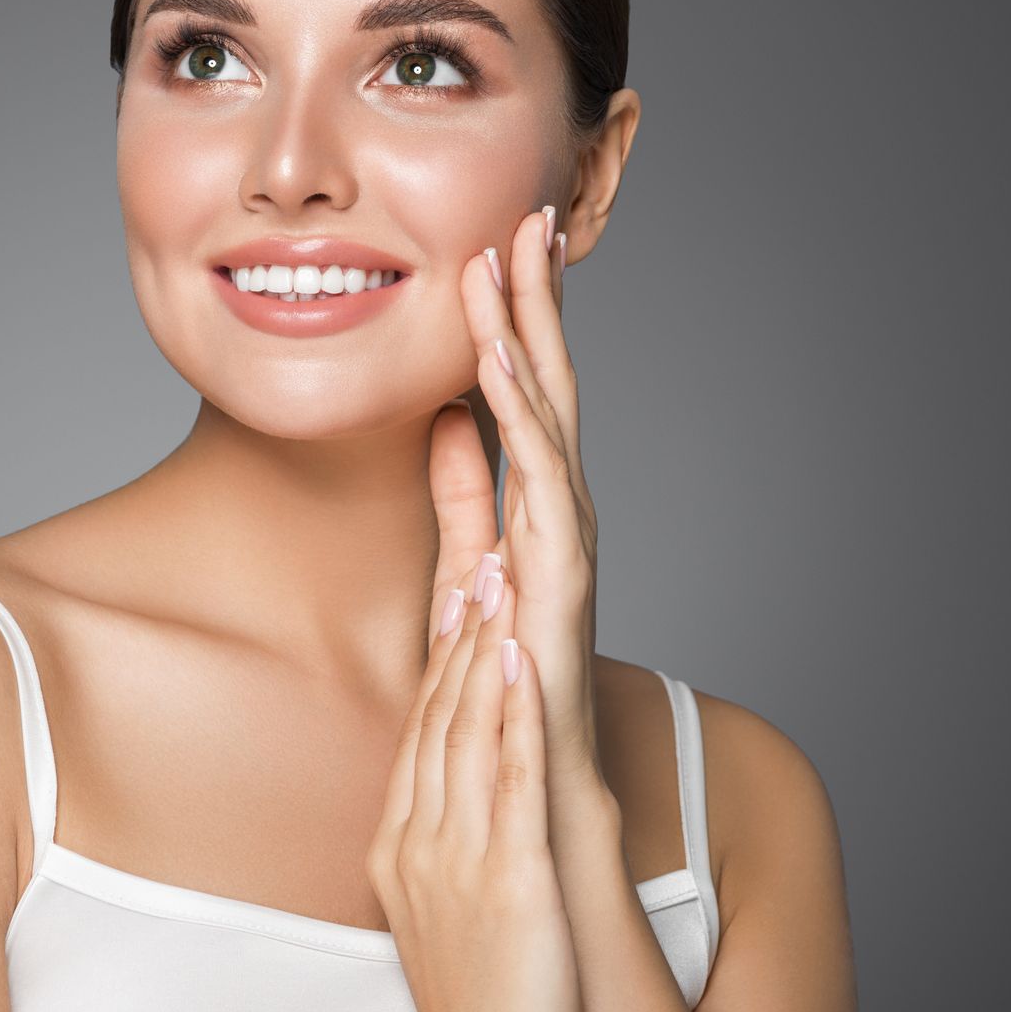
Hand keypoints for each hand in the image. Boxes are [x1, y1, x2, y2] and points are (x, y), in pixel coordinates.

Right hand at [369, 555, 580, 1011]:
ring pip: (469, 732)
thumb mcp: (438, 909)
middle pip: (438, 717)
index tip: (454, 598)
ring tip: (501, 581)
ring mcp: (461, 858)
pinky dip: (518, 711)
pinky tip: (526, 661)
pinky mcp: (511, 876)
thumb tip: (446, 795)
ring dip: (485, 649)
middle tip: (477, 559)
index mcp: (399, 847)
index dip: (440, 660)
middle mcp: (420, 843)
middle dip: (459, 634)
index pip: (419, 732)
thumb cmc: (480, 996)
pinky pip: (513, 779)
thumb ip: (439, 842)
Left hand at [434, 208, 604, 802]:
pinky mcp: (559, 581)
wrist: (538, 795)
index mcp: (536, 506)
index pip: (528, 393)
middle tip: (525, 216)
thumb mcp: (467, 567)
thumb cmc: (506, 689)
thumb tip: (444, 421)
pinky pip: (537, 484)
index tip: (503, 243)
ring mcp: (566, 543)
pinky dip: (520, 420)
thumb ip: (462, 497)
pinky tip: (497, 364)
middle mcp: (560, 513)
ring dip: (527, 337)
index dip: (517, 319)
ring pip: (548, 418)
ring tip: (509, 263)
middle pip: (549, 386)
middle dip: (536, 302)